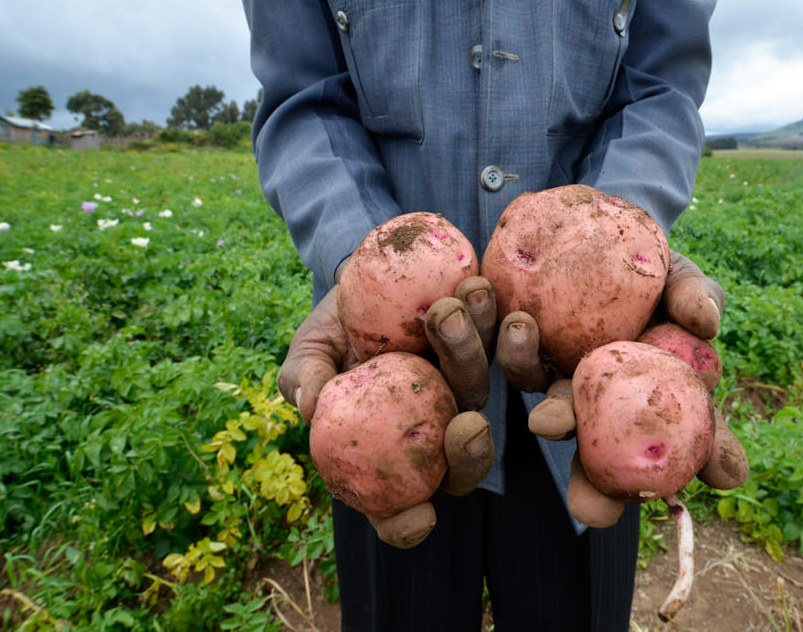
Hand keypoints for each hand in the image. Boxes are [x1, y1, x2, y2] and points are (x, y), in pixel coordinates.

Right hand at [278, 276, 496, 547]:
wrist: (366, 278)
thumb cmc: (331, 330)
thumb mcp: (309, 352)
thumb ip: (305, 378)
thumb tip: (310, 405)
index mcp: (388, 451)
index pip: (397, 509)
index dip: (407, 525)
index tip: (420, 517)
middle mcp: (434, 427)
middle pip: (461, 460)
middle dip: (470, 452)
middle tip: (468, 424)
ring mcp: (463, 386)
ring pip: (479, 386)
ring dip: (470, 353)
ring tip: (449, 312)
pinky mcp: (485, 341)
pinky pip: (497, 335)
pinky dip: (488, 313)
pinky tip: (475, 286)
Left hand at [496, 251, 747, 527]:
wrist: (590, 237)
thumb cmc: (650, 269)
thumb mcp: (679, 277)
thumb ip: (695, 295)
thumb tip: (705, 323)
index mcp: (663, 398)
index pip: (700, 437)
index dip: (715, 458)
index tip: (724, 475)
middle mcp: (613, 409)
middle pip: (611, 464)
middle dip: (599, 495)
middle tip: (594, 510)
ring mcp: (566, 388)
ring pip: (556, 418)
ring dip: (552, 417)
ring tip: (542, 403)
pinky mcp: (526, 357)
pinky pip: (515, 360)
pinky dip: (512, 347)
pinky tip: (509, 314)